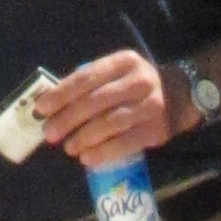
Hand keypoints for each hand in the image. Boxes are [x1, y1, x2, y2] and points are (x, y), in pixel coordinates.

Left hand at [34, 51, 179, 166]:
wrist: (179, 96)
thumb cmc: (133, 86)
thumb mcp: (116, 73)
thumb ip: (89, 85)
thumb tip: (51, 106)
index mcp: (123, 62)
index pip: (86, 77)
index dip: (61, 93)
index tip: (42, 108)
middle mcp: (138, 80)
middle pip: (96, 101)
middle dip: (68, 118)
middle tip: (49, 133)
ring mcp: (150, 105)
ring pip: (110, 123)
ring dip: (84, 137)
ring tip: (68, 148)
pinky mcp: (156, 130)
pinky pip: (125, 143)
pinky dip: (103, 152)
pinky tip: (87, 158)